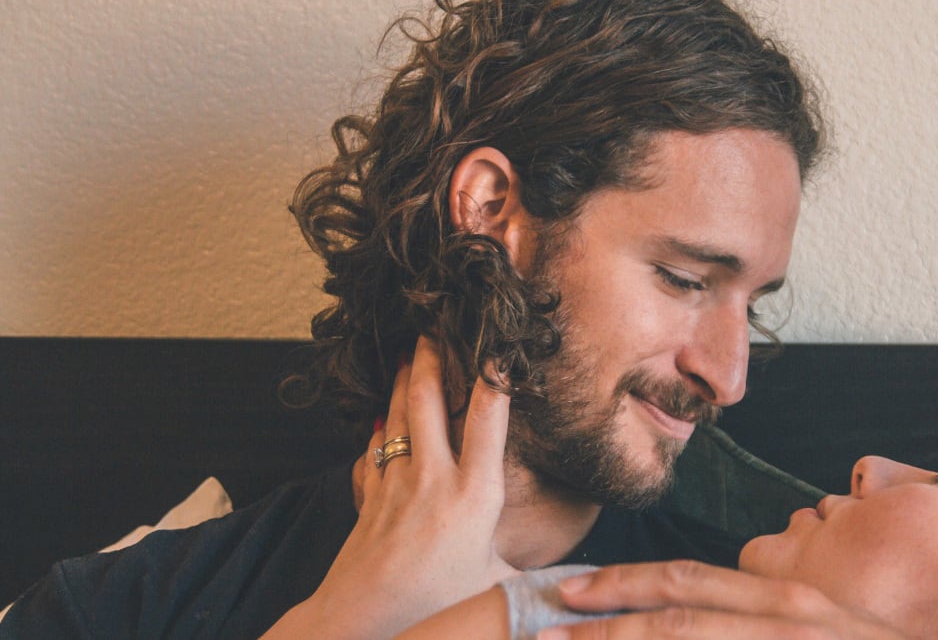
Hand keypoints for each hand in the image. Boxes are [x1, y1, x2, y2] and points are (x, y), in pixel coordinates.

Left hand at [267, 336, 517, 638]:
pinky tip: (379, 423)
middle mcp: (433, 479)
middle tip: (433, 327)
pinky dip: (377, 431)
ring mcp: (396, 484)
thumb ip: (528, 560)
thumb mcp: (496, 581)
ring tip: (406, 356)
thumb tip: (571, 563)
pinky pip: (372, 451)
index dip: (493, 380)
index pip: (486, 421)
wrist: (364, 617)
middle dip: (430, 359)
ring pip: (395, 418)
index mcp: (474, 495)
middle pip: (427, 402)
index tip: (498, 349)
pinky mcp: (370, 496)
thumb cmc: (438, 604)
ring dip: (400, 383)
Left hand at [537, 561, 907, 639]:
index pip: (687, 580)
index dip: (622, 582)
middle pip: (677, 612)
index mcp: (784, 600)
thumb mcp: (818, 625)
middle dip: (605, 620)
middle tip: (542, 626)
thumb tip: (705, 615)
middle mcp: (786, 617)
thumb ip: (766, 616)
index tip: (570, 588)